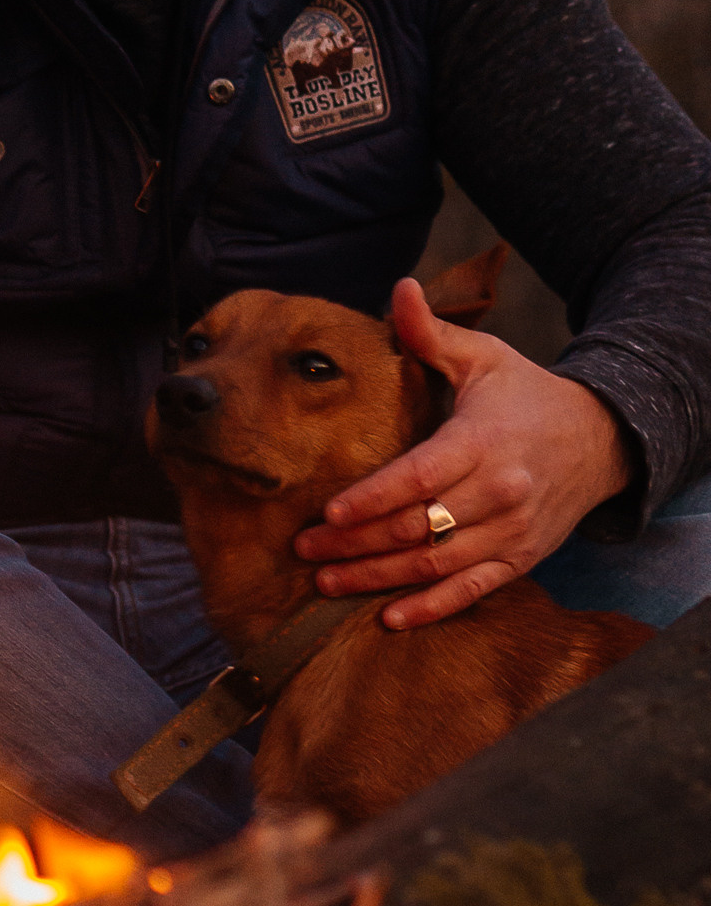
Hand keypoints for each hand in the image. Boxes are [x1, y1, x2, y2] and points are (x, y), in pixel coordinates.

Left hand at [293, 277, 630, 627]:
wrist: (601, 440)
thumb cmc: (526, 394)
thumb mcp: (483, 357)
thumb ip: (430, 333)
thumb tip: (399, 287)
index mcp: (482, 441)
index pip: (419, 476)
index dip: (372, 498)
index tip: (327, 511)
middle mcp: (499, 492)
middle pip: (418, 527)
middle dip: (355, 542)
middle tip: (304, 549)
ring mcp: (512, 532)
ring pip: (436, 565)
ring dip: (379, 578)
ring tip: (327, 582)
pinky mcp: (521, 559)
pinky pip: (472, 591)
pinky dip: (431, 608)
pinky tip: (389, 618)